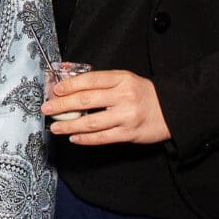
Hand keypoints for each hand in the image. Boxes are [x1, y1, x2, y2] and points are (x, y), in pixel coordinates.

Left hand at [42, 68, 172, 145]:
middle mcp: (123, 96)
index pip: (90, 80)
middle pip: (86, 101)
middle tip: (46, 109)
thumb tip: (71, 86)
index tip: (55, 90)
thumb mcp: (126, 80)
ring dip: (69, 126)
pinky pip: (102, 138)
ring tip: (55, 127)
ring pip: (91, 122)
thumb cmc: (144, 94)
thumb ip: (103, 83)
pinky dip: (85, 139)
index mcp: (122, 79)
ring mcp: (126, 116)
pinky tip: (73, 138)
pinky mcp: (129, 133)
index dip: (70, 85)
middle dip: (62, 105)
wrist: (172, 109)